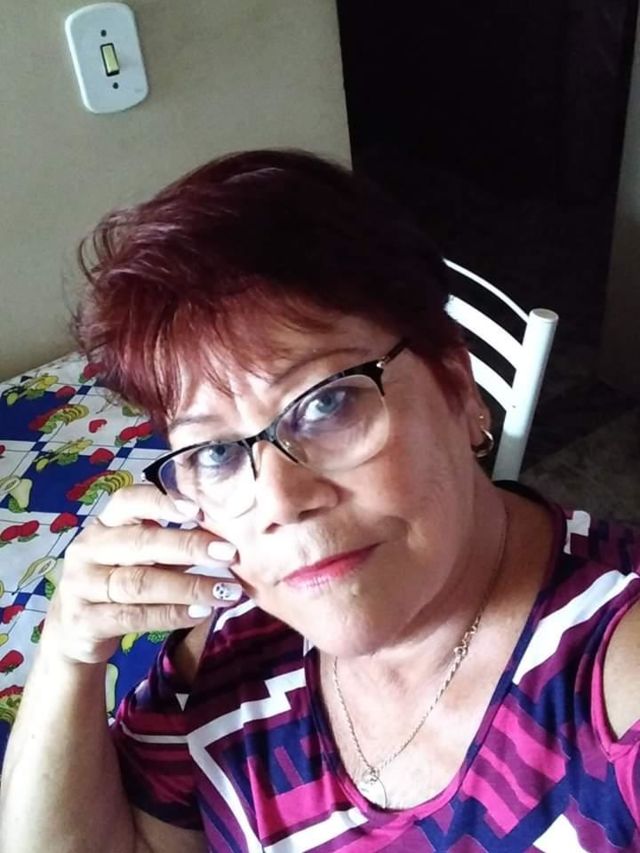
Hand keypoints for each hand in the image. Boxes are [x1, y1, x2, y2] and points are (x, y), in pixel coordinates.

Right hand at [44, 485, 241, 664]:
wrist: (76, 630)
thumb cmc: (120, 580)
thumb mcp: (139, 556)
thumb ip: (171, 541)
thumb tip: (228, 533)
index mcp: (105, 524)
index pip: (128, 500)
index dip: (162, 501)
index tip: (199, 508)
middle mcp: (89, 548)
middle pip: (142, 543)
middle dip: (190, 546)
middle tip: (230, 553)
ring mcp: (82, 585)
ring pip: (140, 582)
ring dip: (189, 586)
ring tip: (227, 591)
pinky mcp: (84, 621)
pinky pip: (133, 617)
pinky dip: (171, 615)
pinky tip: (201, 613)